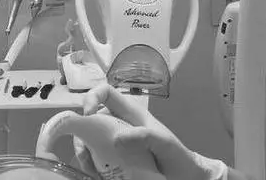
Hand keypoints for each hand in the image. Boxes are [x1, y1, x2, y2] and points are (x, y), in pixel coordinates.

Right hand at [73, 84, 228, 179]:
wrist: (184, 177)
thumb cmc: (177, 155)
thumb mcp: (165, 143)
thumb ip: (145, 136)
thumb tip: (117, 138)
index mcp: (131, 114)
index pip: (106, 93)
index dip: (92, 96)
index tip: (87, 114)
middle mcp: (120, 125)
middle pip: (91, 118)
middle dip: (81, 131)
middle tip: (82, 151)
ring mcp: (116, 142)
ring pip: (89, 139)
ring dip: (83, 150)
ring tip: (87, 166)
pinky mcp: (114, 159)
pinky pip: (95, 157)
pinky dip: (90, 164)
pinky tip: (93, 173)